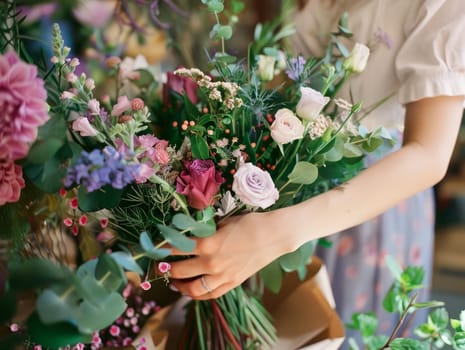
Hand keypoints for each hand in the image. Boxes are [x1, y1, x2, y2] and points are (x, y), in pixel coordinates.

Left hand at [168, 210, 294, 299]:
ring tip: (172, 282)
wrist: (275, 235)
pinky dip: (197, 294)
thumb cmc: (250, 223)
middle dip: (166, 268)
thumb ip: (205, 231)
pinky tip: (191, 290)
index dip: (163, 248)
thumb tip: (189, 233)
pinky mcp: (232, 283)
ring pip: (192, 289)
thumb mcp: (223, 221)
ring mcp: (222, 276)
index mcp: (208, 243)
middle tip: (159, 265)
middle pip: (180, 270)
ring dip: (179, 286)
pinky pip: (210, 294)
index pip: (176, 248)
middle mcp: (212, 263)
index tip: (156, 247)